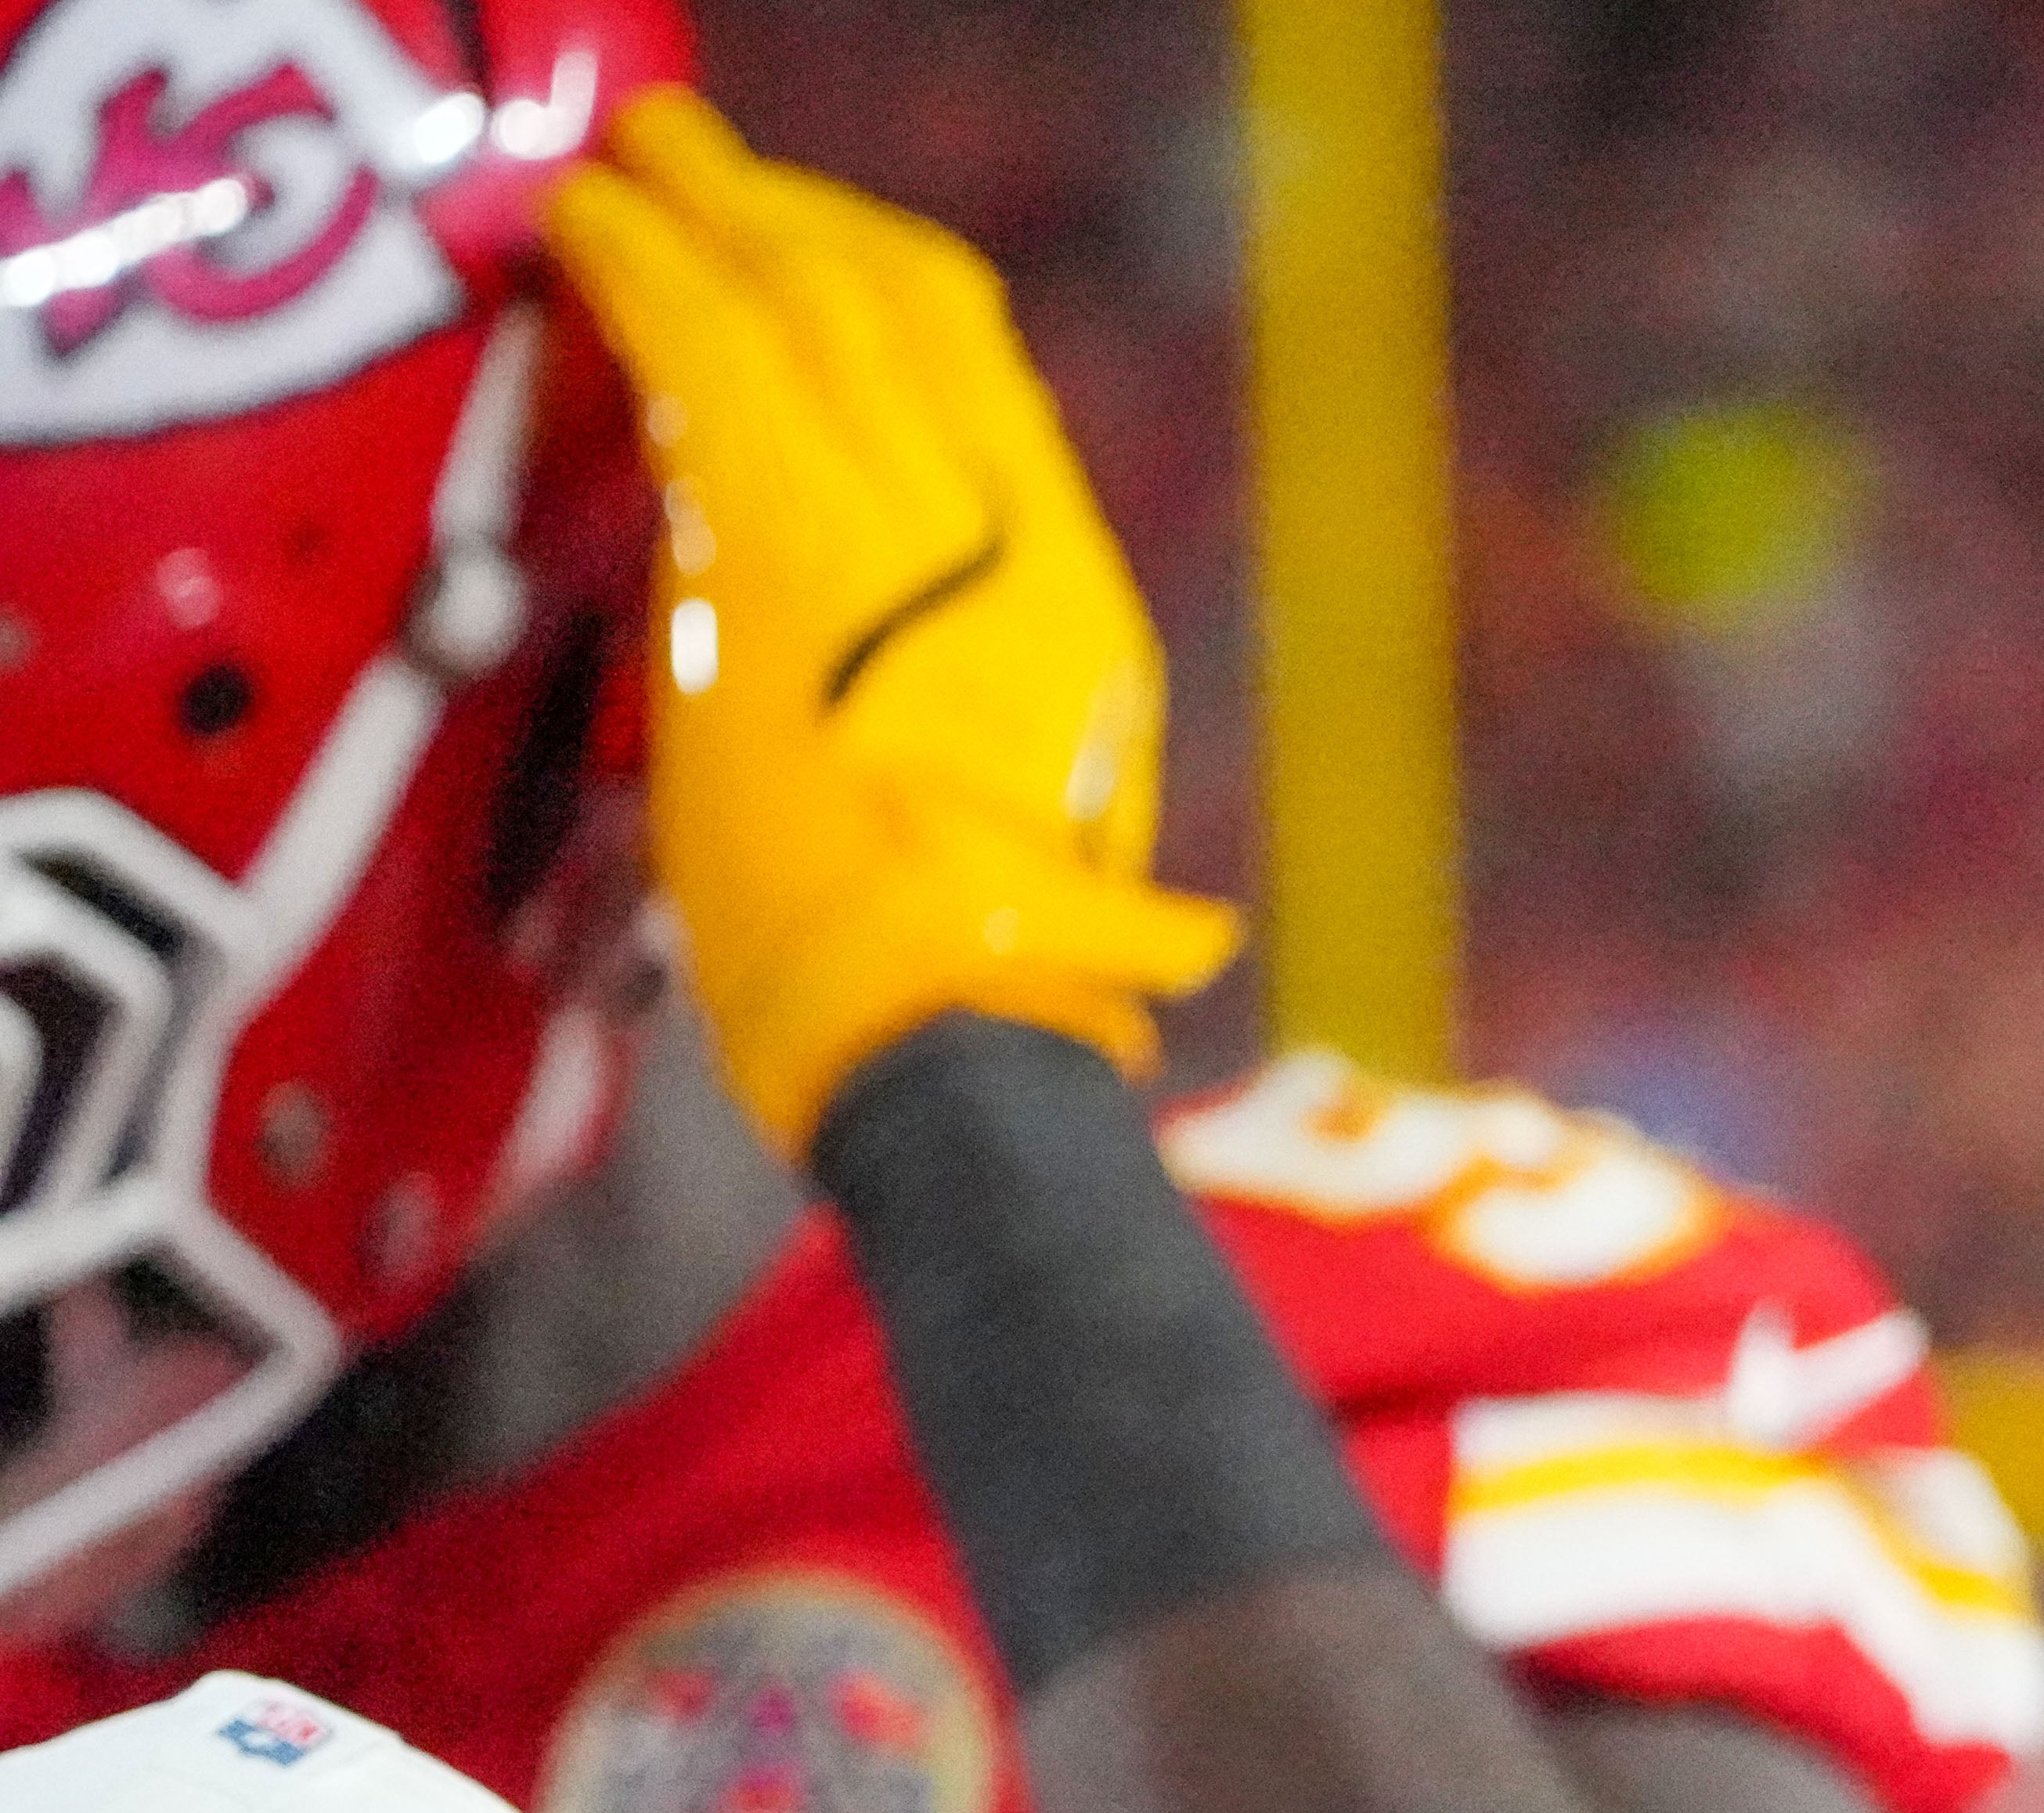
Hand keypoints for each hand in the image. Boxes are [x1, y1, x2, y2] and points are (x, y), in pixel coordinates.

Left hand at [546, 93, 1238, 1152]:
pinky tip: (582, 236)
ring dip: (698, 213)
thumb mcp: (1004, 805)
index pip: (982, 375)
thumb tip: (837, 611)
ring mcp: (907, 539)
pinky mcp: (790, 556)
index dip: (879, 275)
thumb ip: (929, 685)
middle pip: (900, 308)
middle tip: (689, 157)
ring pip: (807, 306)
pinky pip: (711, 365)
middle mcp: (1010, 542)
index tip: (793, 232)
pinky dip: (639, 277)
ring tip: (621, 165)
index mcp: (1068, 601)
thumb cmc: (962, 973)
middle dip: (784, 212)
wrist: (958, 1032)